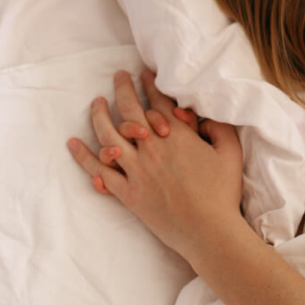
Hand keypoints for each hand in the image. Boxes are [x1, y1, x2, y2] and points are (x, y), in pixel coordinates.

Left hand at [67, 71, 243, 258]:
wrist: (208, 230)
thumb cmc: (223, 192)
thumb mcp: (231, 153)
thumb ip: (220, 128)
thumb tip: (204, 115)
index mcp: (177, 136)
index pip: (158, 102)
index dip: (150, 85)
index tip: (144, 74)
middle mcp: (152, 148)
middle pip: (129, 111)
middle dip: (122, 89)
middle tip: (118, 76)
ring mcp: (136, 171)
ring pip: (108, 136)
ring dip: (98, 116)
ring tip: (95, 103)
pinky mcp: (127, 192)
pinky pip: (99, 171)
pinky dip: (84, 156)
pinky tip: (74, 143)